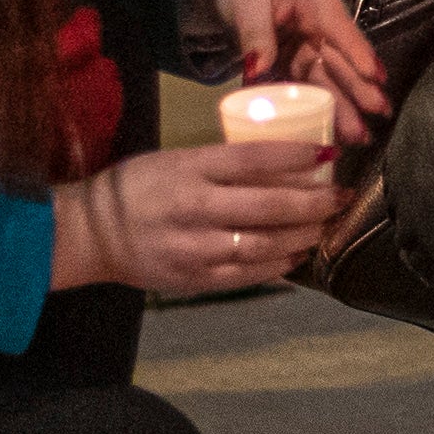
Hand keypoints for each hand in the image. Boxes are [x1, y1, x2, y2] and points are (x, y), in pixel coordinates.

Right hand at [48, 137, 340, 294]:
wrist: (92, 234)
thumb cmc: (136, 187)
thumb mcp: (173, 159)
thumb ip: (220, 163)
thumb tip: (280, 162)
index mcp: (188, 170)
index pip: (252, 159)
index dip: (296, 156)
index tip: (328, 154)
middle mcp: (195, 208)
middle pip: (268, 205)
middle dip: (314, 201)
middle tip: (341, 195)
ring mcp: (196, 248)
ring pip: (264, 244)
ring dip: (302, 235)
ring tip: (324, 225)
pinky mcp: (195, 279)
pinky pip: (247, 274)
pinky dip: (278, 265)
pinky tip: (297, 254)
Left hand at [194, 0, 389, 131]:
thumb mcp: (246, 1)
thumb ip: (255, 34)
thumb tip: (258, 71)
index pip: (340, 27)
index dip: (357, 52)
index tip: (376, 77)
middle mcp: (319, 25)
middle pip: (340, 59)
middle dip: (359, 88)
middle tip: (380, 113)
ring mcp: (309, 45)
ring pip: (328, 78)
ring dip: (344, 106)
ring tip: (360, 134)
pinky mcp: (296, 61)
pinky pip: (308, 87)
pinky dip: (319, 108)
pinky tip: (331, 130)